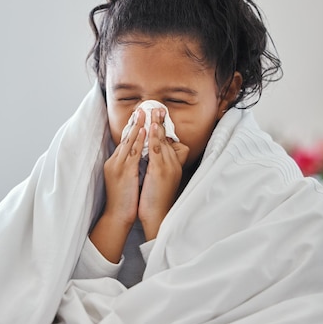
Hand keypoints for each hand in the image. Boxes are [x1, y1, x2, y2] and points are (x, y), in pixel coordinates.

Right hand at [90, 108, 145, 262]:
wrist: (117, 216)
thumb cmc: (125, 201)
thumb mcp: (126, 180)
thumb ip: (131, 167)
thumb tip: (140, 158)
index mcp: (114, 163)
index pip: (124, 142)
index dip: (132, 129)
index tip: (139, 117)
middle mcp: (114, 162)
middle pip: (125, 138)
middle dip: (134, 123)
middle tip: (141, 108)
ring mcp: (118, 166)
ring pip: (128, 142)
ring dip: (137, 126)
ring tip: (143, 113)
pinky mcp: (123, 172)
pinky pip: (132, 152)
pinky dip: (138, 140)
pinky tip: (144, 131)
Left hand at [138, 108, 188, 239]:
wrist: (157, 217)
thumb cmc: (155, 200)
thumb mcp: (158, 179)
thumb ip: (156, 165)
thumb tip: (150, 155)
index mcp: (171, 165)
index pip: (168, 142)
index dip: (163, 128)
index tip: (158, 115)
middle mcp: (172, 164)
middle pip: (167, 138)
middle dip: (162, 122)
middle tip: (158, 106)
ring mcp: (168, 167)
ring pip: (163, 141)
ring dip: (159, 124)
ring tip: (155, 110)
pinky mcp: (161, 171)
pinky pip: (157, 150)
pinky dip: (155, 137)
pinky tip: (152, 127)